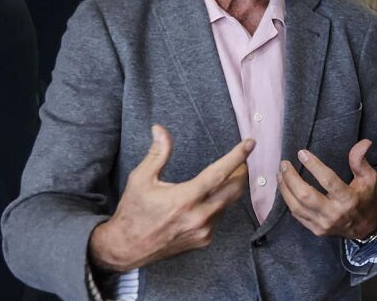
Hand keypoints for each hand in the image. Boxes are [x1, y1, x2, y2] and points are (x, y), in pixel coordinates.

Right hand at [88, 125, 252, 271]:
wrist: (126, 248)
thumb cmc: (133, 211)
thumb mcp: (141, 179)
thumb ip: (157, 153)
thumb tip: (160, 129)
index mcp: (185, 199)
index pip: (219, 173)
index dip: (237, 157)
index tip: (250, 144)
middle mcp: (198, 216)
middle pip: (234, 189)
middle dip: (241, 173)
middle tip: (240, 162)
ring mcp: (203, 231)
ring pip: (227, 204)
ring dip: (228, 190)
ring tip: (223, 179)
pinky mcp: (204, 241)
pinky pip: (219, 218)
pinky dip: (217, 206)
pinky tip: (206, 201)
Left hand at [278, 139, 376, 240]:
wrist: (366, 227)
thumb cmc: (366, 198)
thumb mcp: (369, 178)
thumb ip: (361, 161)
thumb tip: (364, 142)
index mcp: (348, 199)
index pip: (328, 180)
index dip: (313, 166)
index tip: (301, 153)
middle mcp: (334, 213)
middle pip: (305, 196)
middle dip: (291, 178)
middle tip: (284, 164)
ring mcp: (323, 224)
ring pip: (296, 207)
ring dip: (285, 189)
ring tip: (280, 174)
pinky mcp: (316, 230)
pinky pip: (297, 215)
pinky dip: (289, 201)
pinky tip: (285, 189)